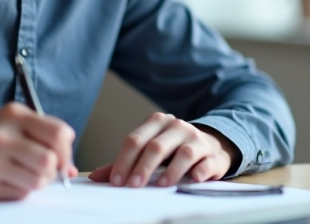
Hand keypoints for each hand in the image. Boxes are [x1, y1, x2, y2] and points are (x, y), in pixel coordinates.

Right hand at [0, 102, 77, 199]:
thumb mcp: (17, 124)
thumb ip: (47, 138)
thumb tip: (70, 169)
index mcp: (14, 115)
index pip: (58, 133)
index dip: (67, 150)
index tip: (62, 157)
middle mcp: (1, 136)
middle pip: (49, 160)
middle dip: (53, 170)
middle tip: (45, 170)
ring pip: (38, 181)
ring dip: (39, 182)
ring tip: (27, 175)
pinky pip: (20, 194)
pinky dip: (21, 191)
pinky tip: (10, 181)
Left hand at [88, 112, 238, 187]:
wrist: (210, 146)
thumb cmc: (173, 150)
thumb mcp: (149, 150)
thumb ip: (126, 162)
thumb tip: (96, 177)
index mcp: (157, 123)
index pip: (135, 140)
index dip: (124, 161)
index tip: (116, 181)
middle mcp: (177, 127)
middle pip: (156, 146)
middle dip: (143, 167)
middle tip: (134, 186)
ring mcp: (197, 139)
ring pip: (184, 152)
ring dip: (172, 170)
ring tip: (161, 185)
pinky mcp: (214, 154)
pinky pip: (208, 161)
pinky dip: (201, 170)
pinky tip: (194, 179)